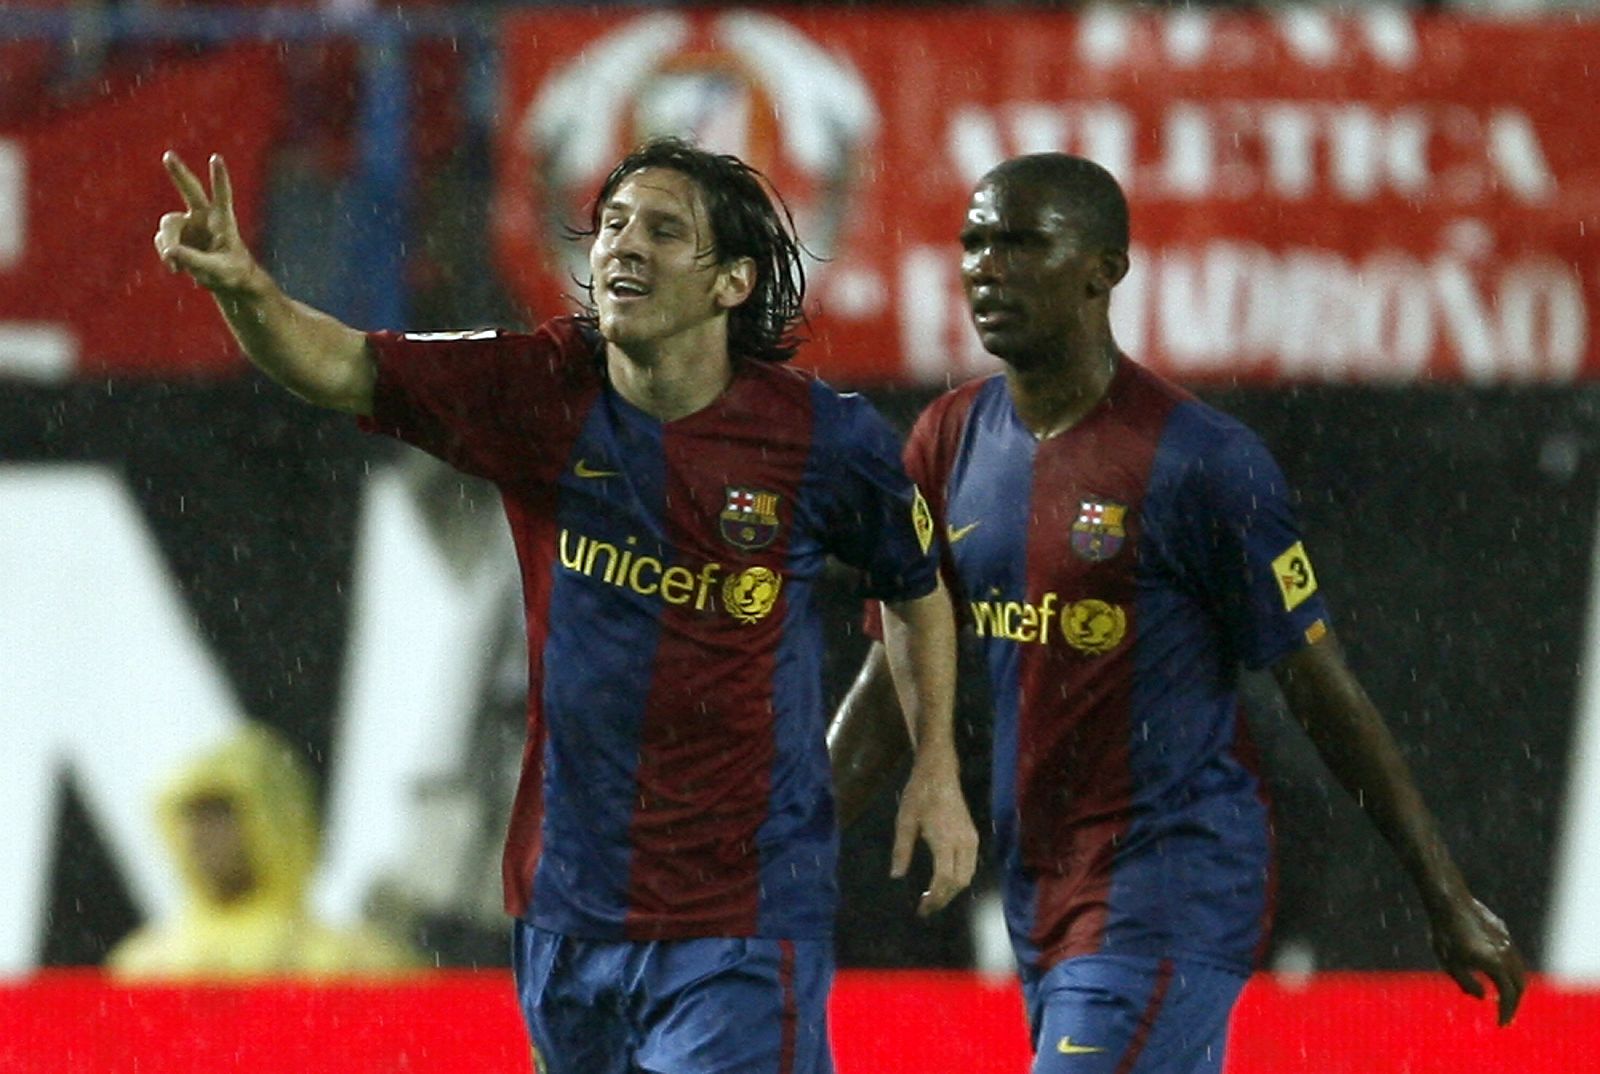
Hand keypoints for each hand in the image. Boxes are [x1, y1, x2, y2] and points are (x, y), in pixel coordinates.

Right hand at [154, 151, 258, 292]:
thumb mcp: (217, 271)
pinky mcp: (177, 236)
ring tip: (174, 265)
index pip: (222, 195)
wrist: (226, 281)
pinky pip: (163, 241)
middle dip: (178, 173)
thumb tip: (169, 250)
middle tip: (168, 155)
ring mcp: (189, 225)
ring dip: (167, 244)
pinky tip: (175, 268)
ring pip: (168, 226)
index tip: (216, 158)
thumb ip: (195, 260)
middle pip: (190, 190)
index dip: (219, 177)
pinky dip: (166, 254)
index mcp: (223, 220)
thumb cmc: (232, 274)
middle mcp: (204, 217)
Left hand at [890, 750, 978, 916]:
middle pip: (959, 882)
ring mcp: (971, 839)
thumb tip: (896, 876)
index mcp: (945, 839)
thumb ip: (901, 850)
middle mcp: (963, 842)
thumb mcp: (904, 821)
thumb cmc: (919, 795)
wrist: (940, 773)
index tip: (921, 909)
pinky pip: (970, 866)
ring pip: (968, 875)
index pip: (944, 879)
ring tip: (934, 897)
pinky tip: (944, 881)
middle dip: (944, 898)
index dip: (934, 897)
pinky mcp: (973, 836)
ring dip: (952, 890)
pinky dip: (959, 878)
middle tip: (926, 908)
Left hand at [1428, 894, 1526, 1025]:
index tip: (1500, 1024)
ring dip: (1514, 986)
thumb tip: (1483, 997)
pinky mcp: (1503, 931)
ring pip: (1519, 969)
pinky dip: (1510, 970)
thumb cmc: (1445, 934)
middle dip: (1514, 1002)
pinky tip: (1498, 974)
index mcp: (1497, 964)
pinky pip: (1512, 955)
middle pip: (1519, 984)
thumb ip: (1467, 984)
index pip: (1508, 996)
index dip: (1506, 1012)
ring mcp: (1507, 941)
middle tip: (1505, 1015)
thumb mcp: (1451, 964)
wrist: (1449, 901)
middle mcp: (1507, 953)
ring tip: (1504, 997)